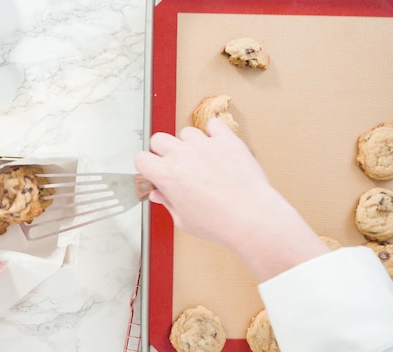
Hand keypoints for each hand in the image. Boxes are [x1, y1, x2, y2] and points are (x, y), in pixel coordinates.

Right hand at [135, 118, 327, 280]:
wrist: (252, 218)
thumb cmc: (219, 223)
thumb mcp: (183, 220)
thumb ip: (168, 203)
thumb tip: (159, 194)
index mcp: (167, 175)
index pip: (141, 158)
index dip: (146, 166)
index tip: (153, 171)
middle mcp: (182, 156)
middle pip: (159, 139)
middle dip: (162, 151)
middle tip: (174, 164)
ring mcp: (205, 145)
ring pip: (185, 132)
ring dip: (188, 143)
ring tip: (200, 159)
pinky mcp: (227, 140)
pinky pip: (213, 125)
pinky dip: (212, 132)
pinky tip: (215, 145)